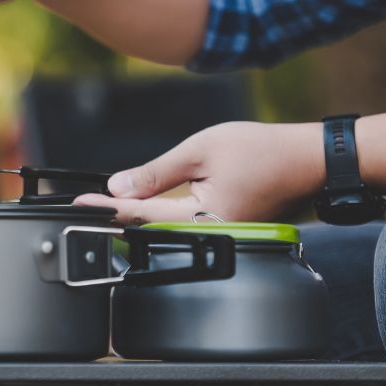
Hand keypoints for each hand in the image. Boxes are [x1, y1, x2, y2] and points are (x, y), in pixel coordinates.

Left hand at [74, 121, 325, 223]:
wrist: (307, 158)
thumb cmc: (261, 150)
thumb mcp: (200, 150)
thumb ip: (156, 173)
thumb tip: (119, 186)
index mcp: (202, 219)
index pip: (140, 215)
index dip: (107, 208)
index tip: (79, 203)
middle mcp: (210, 235)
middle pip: (151, 230)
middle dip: (118, 217)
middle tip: (86, 204)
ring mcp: (220, 235)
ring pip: (168, 230)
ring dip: (138, 218)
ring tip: (109, 206)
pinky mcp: (228, 228)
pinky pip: (187, 226)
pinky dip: (163, 216)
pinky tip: (146, 206)